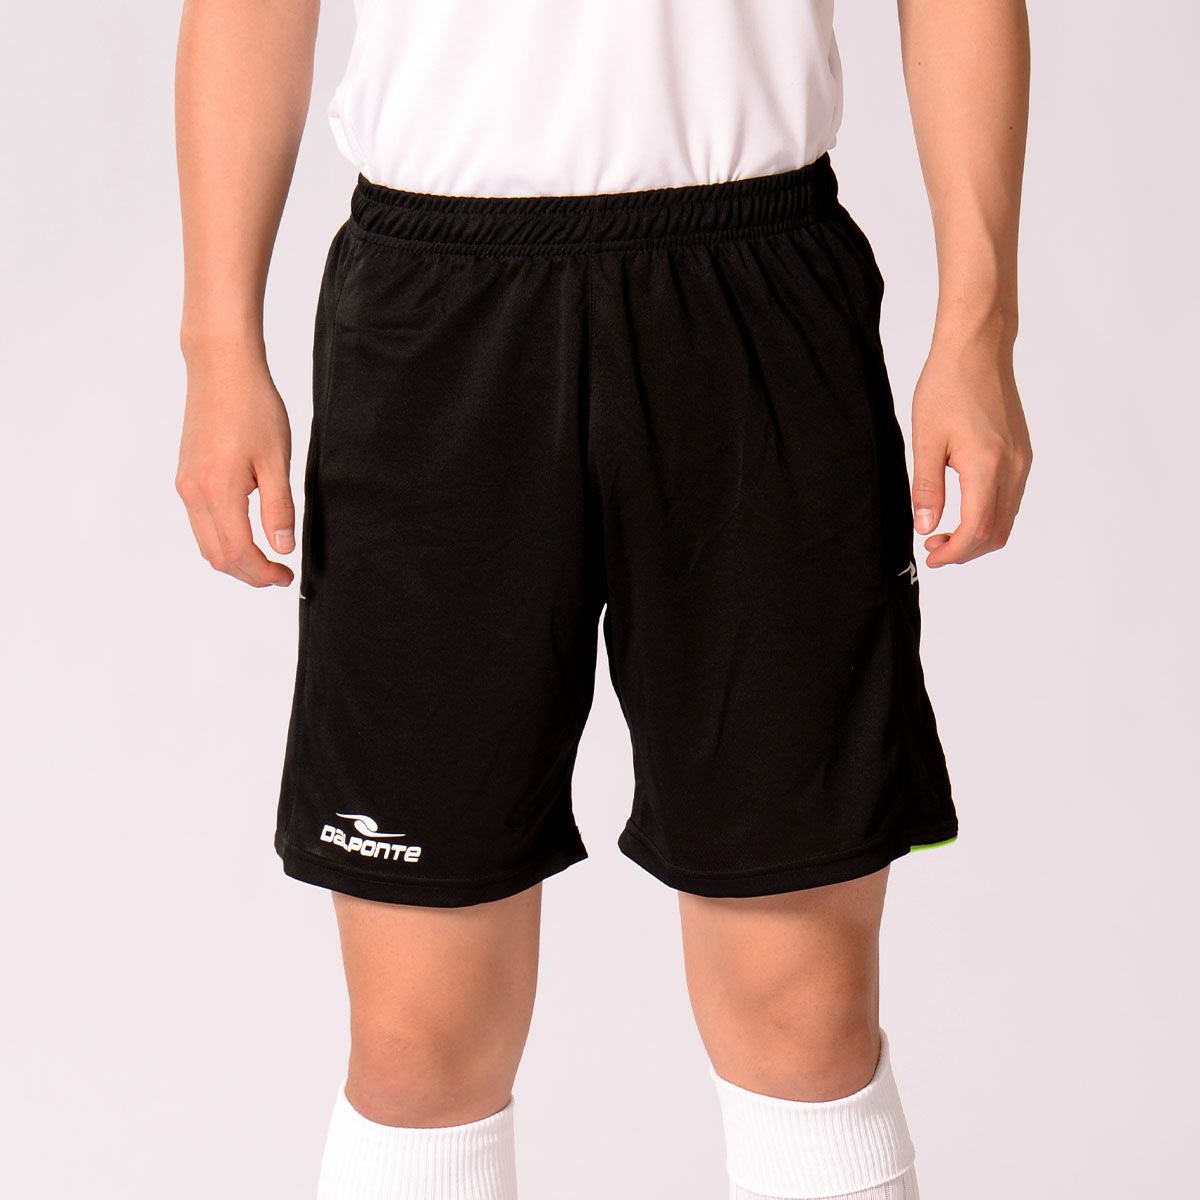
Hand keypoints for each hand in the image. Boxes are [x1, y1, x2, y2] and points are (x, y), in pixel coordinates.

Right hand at [176, 345, 295, 586]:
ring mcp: (185, 485)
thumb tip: (282, 547)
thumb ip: (279, 508)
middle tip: (280, 574)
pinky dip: (223, 538)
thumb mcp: (277, 460)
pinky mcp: (185, 477)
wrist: (221, 369)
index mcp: (217, 490)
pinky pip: (200, 522)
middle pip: (216, 555)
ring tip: (267, 557)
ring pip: (205, 542)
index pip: (237, 552)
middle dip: (249, 573)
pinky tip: (248, 533)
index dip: (263, 573)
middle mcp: (193, 492)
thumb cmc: (253, 407)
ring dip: (235, 558)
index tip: (287, 577)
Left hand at [910, 329, 1031, 567]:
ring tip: (943, 530)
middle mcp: (1013, 468)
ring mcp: (1022, 461)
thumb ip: (926, 488)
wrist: (977, 351)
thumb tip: (926, 527)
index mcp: (987, 466)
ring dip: (978, 535)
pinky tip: (962, 509)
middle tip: (933, 546)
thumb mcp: (925, 441)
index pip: (977, 530)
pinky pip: (1011, 499)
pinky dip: (989, 516)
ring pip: (1007, 518)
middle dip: (966, 550)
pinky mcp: (1023, 454)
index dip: (954, 552)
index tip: (931, 556)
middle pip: (997, 532)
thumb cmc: (946, 387)